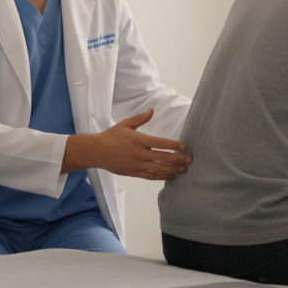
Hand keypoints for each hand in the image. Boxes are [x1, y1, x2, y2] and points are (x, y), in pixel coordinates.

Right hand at [63, 108, 191, 180]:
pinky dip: (161, 176)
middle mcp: (139, 153)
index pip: (160, 142)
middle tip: (189, 160)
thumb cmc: (111, 136)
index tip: (184, 146)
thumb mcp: (125, 124)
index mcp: (138, 140)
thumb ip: (141, 118)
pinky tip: (170, 176)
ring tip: (183, 169)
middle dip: (178, 159)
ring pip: (158, 169)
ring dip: (172, 169)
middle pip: (163, 157)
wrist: (97, 151)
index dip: (173, 145)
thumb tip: (152, 110)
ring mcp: (137, 164)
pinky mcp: (134, 173)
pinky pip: (150, 176)